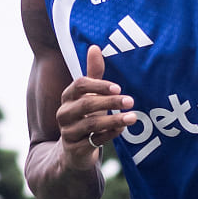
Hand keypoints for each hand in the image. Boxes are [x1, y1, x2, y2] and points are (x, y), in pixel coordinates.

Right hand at [56, 45, 134, 170]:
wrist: (73, 151)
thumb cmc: (85, 116)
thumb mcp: (89, 95)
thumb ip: (93, 74)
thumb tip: (94, 47)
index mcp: (68, 97)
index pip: (79, 85)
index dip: (99, 85)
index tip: (118, 88)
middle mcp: (64, 113)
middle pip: (87, 104)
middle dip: (110, 102)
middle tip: (131, 101)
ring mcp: (68, 133)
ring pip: (92, 124)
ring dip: (114, 120)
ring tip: (133, 117)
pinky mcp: (75, 150)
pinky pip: (94, 141)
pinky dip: (110, 135)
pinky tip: (123, 130)